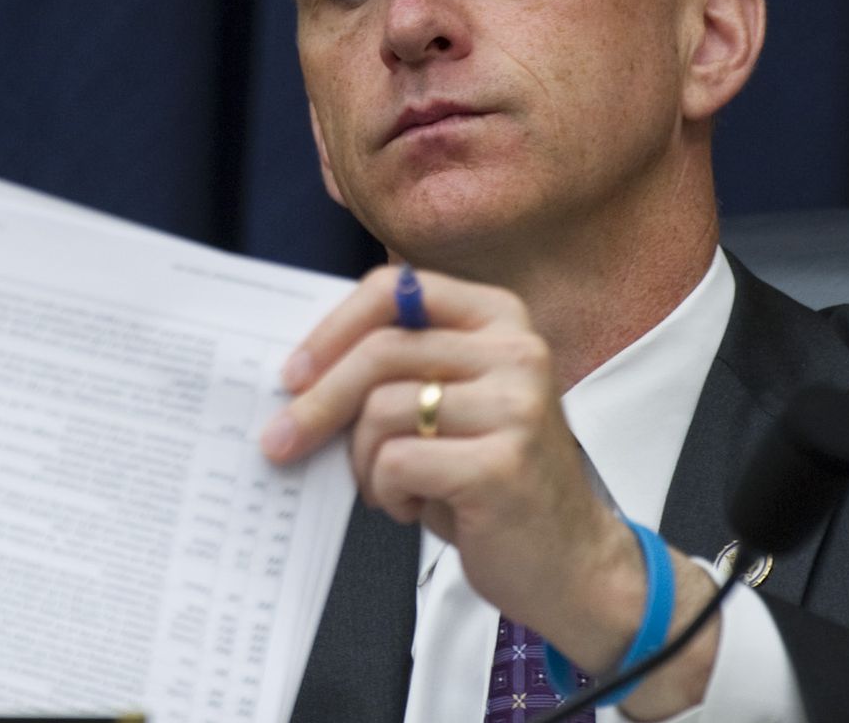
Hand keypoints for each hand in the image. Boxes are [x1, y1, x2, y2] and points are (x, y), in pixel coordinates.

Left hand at [259, 266, 646, 662]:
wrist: (568, 560)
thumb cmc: (493, 478)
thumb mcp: (455, 402)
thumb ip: (401, 369)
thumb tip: (302, 370)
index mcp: (500, 318)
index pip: (396, 289)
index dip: (332, 329)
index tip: (293, 372)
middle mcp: (516, 351)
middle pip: (380, 350)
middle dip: (317, 402)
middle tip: (280, 439)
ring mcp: (515, 406)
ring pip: (382, 410)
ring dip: (363, 461)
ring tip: (389, 487)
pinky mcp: (501, 463)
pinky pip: (397, 462)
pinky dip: (387, 492)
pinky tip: (413, 506)